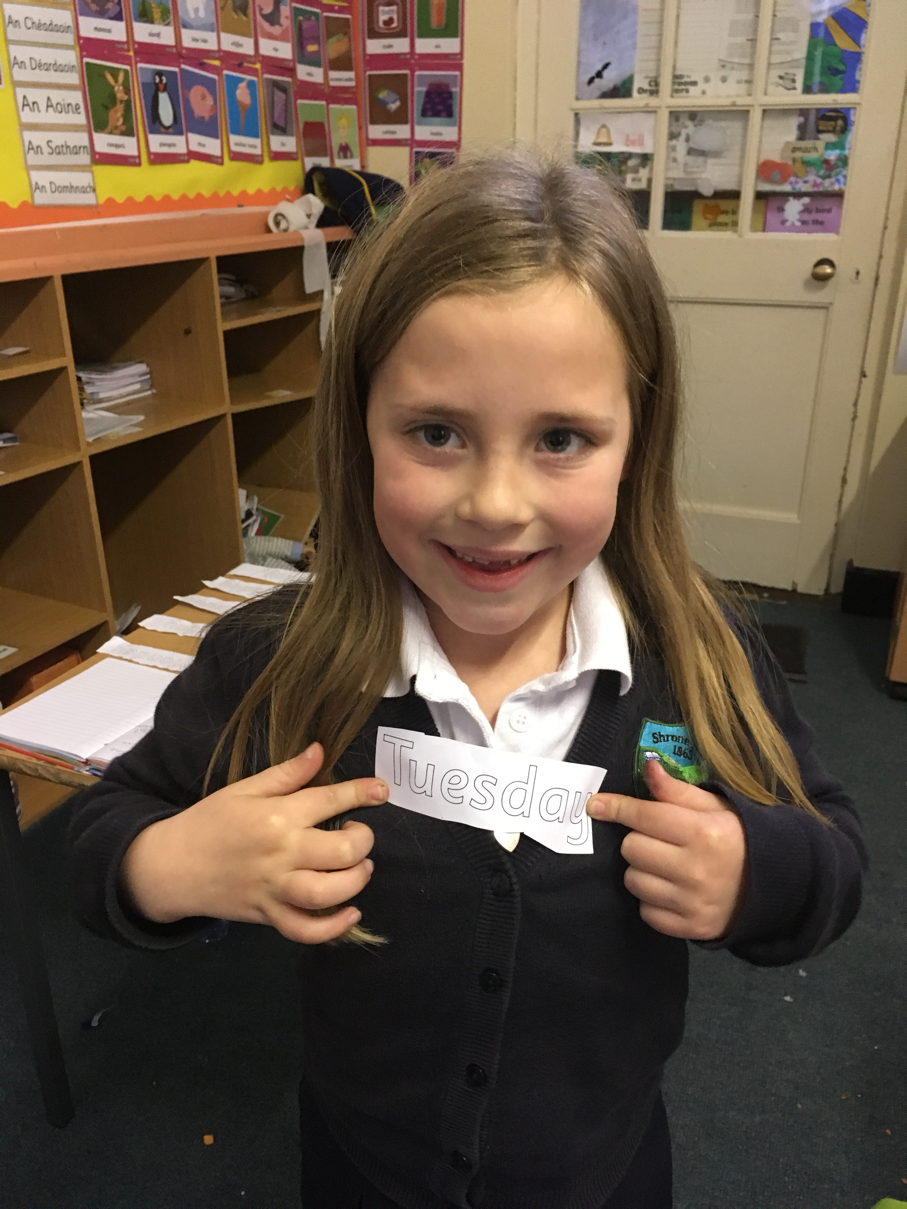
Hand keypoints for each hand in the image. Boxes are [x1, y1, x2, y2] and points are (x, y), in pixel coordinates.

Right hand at [120, 743, 386, 943]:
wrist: (170, 866)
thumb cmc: (209, 822)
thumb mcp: (244, 788)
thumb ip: (287, 773)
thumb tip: (321, 751)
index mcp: (276, 815)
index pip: (330, 800)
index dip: (362, 792)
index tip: (381, 790)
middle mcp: (281, 853)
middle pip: (342, 851)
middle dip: (363, 840)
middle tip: (358, 834)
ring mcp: (275, 888)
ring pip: (329, 892)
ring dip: (356, 880)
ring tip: (359, 868)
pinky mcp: (268, 916)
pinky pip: (306, 930)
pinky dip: (333, 927)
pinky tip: (350, 912)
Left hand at [586, 757, 746, 941]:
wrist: (773, 886)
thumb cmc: (738, 838)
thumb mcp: (715, 807)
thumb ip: (677, 791)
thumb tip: (648, 767)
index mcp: (703, 833)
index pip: (644, 817)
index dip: (616, 807)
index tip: (596, 804)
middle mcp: (696, 870)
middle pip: (631, 848)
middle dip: (638, 839)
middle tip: (659, 839)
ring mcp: (692, 903)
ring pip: (633, 881)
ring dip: (642, 870)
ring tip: (666, 865)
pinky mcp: (690, 928)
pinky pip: (645, 912)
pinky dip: (651, 900)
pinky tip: (671, 889)